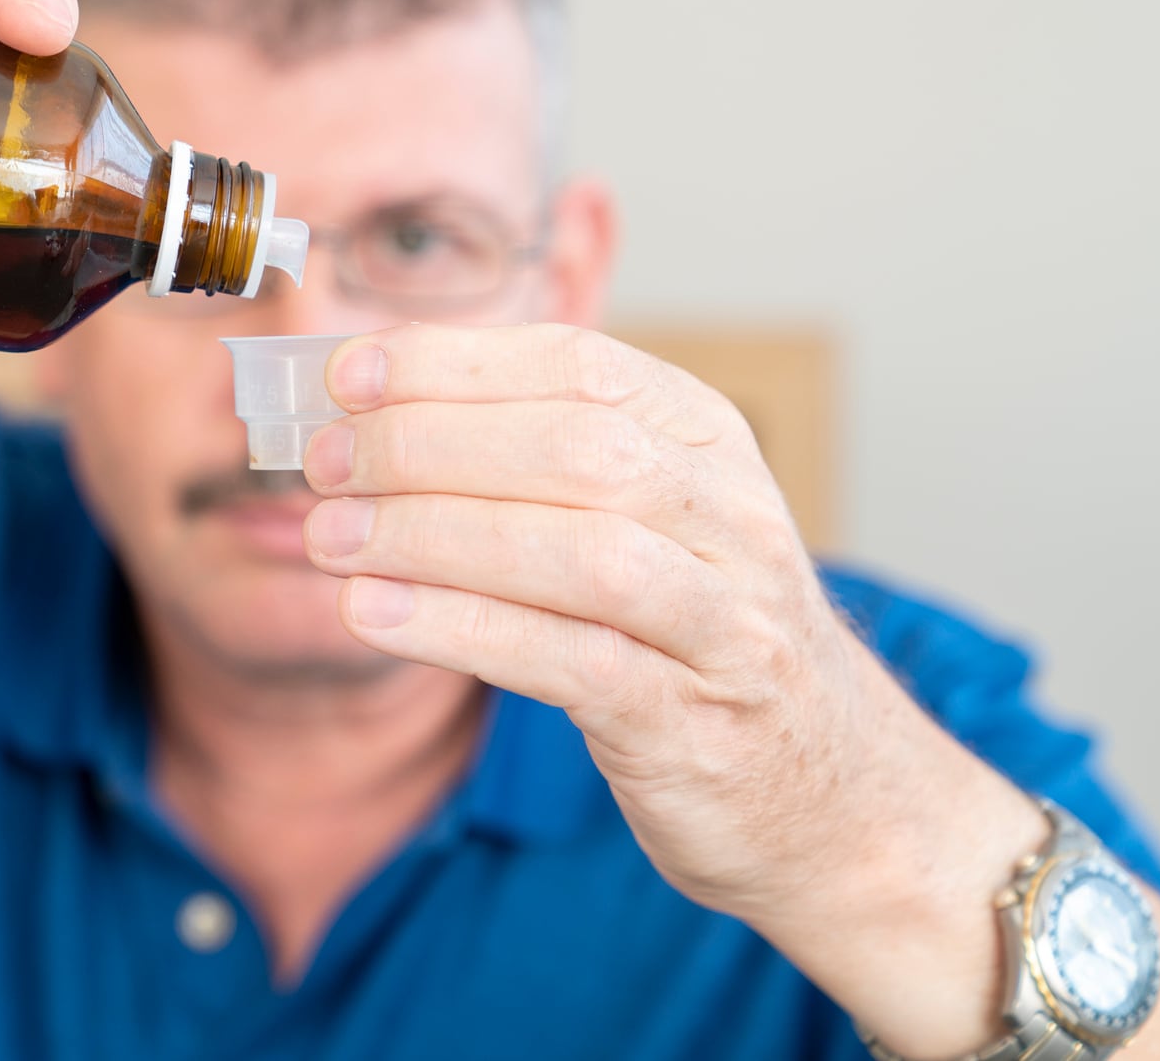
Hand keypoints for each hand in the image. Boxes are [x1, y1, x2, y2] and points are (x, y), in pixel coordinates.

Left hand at [299, 322, 1052, 1050]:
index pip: (579, 364)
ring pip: (577, 550)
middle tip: (324, 460)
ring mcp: (724, 621)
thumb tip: (373, 410)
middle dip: (429, 443)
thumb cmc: (699, 634)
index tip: (349, 372)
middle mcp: (730, 517)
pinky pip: (571, 660)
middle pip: (573, 449)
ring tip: (329, 535)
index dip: (455, 361)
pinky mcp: (693, 721)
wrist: (835, 797)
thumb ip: (539, 460)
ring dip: (434, 534)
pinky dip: (463, 628)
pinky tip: (375, 612)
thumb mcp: (651, 519)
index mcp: (708, 441)